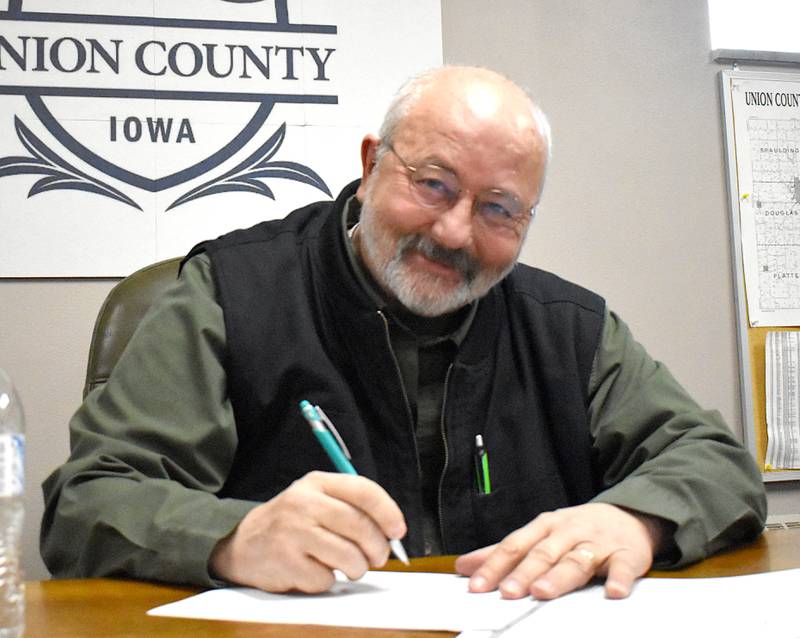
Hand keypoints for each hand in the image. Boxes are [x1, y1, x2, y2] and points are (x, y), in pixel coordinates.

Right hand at [209, 471, 405, 592]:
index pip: (363, 491)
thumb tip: (392, 532)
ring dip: (357, 568)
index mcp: (317, 482)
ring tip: (349, 566)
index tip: (398, 531)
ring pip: (348, 557)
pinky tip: (315, 569)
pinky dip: (327, 580)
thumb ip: (352, 507)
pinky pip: (325, 579)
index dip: (388, 512)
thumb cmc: (294, 522)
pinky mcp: (285, 562)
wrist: (245, 543)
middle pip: (359, 526)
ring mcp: (293, 532)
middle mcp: (304, 503)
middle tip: (378, 557)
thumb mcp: (317, 499)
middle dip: (378, 548)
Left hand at [455, 503, 663, 599]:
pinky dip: (619, 579)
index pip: (514, 546)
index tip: (476, 585)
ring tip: (543, 592)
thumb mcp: (539, 534)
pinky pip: (623, 567)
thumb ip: (503, 552)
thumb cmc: (576, 530)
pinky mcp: (626, 554)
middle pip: (543, 553)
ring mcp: (597, 542)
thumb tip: (464, 566)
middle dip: (523, 573)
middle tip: (507, 592)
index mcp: (544, 527)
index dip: (494, 565)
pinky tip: (612, 592)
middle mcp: (568, 532)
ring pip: (576, 560)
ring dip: (559, 576)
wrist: (628, 515)